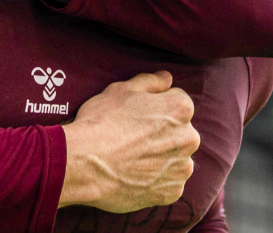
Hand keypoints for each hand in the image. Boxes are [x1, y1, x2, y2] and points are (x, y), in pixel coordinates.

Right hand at [60, 71, 199, 210]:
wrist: (83, 164)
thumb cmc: (101, 122)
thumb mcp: (122, 90)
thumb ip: (150, 82)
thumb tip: (167, 79)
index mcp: (181, 108)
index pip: (177, 103)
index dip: (155, 108)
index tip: (138, 117)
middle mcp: (189, 138)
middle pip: (179, 132)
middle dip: (163, 134)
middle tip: (133, 139)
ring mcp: (181, 167)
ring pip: (175, 159)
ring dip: (161, 159)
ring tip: (133, 160)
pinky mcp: (171, 193)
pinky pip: (168, 184)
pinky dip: (155, 182)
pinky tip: (135, 176)